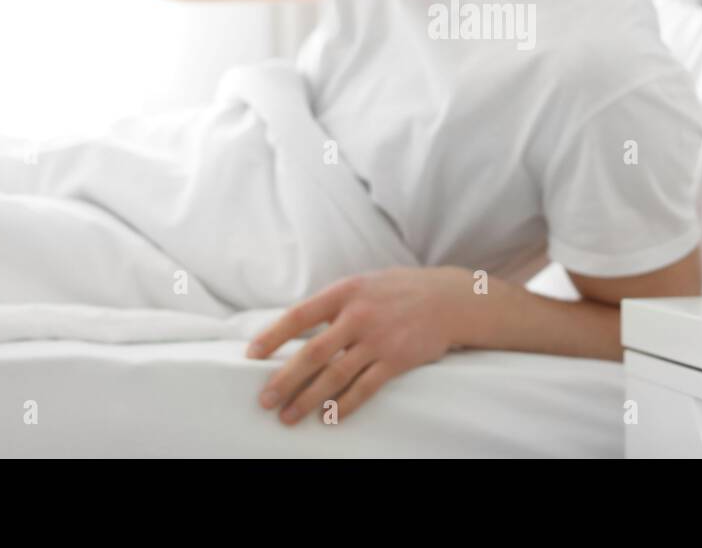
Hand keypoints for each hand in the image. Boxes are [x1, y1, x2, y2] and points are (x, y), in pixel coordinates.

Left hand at [245, 266, 468, 425]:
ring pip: (335, 375)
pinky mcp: (397, 360)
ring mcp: (378, 339)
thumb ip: (334, 304)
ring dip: (308, 399)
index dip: (273, 335)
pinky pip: (364, 388)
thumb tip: (297, 327)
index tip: (252, 354)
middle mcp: (359, 315)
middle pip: (313, 352)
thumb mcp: (364, 284)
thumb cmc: (400, 291)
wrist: (449, 299)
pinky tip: (328, 417)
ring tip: (289, 416)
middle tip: (265, 400)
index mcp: (345, 292)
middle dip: (285, 379)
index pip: (299, 315)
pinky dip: (343, 405)